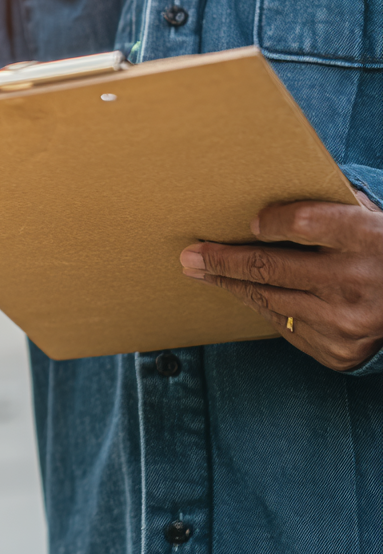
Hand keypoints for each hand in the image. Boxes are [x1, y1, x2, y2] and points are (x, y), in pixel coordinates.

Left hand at [179, 191, 382, 370]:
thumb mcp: (376, 223)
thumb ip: (335, 211)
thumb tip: (267, 201)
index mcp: (369, 239)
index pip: (302, 222)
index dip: (269, 221)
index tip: (246, 222)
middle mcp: (357, 282)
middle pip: (270, 267)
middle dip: (222, 260)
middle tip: (189, 255)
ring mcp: (347, 323)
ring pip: (270, 300)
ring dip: (232, 285)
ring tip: (203, 271)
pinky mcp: (340, 352)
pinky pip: (287, 326)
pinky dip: (265, 308)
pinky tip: (244, 293)